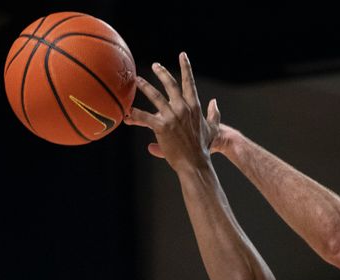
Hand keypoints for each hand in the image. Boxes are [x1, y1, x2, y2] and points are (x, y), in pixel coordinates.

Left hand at [125, 52, 219, 170]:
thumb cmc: (204, 148)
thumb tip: (214, 102)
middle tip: (155, 66)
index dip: (186, 68)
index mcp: (194, 107)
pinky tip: (125, 111)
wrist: (196, 163)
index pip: (189, 83)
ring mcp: (172, 117)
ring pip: (155, 96)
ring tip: (136, 80)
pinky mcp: (162, 127)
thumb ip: (214, 114)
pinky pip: (144, 117)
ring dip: (145, 86)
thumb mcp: (212, 129)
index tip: (183, 56)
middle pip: (170, 85)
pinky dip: (134, 114)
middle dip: (162, 73)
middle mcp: (183, 108)